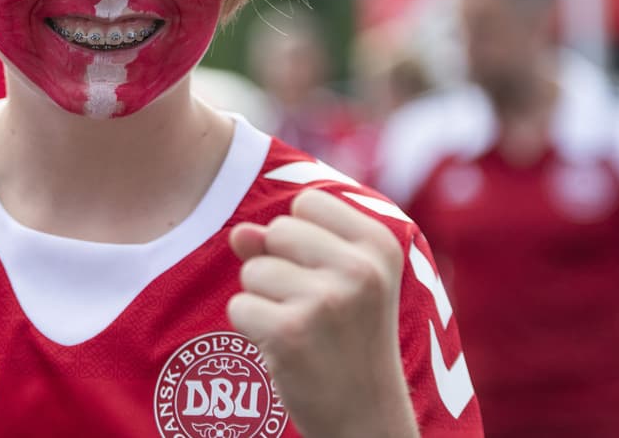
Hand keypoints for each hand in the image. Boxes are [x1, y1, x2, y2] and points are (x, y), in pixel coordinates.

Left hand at [228, 189, 418, 436]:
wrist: (368, 418)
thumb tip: (239, 231)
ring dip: (264, 300)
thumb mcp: (336, 281)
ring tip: (302, 330)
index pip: (308, 202)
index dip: (301, 236)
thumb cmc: (348, 339)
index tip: (325, 274)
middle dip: (278, 266)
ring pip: (253, 270)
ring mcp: (326, 301)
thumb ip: (285, 246)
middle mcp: (359, 268)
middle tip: (313, 309)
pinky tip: (286, 350)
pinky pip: (239, 307)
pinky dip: (252, 329)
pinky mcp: (291, 333)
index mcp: (380, 245)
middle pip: (277, 231)